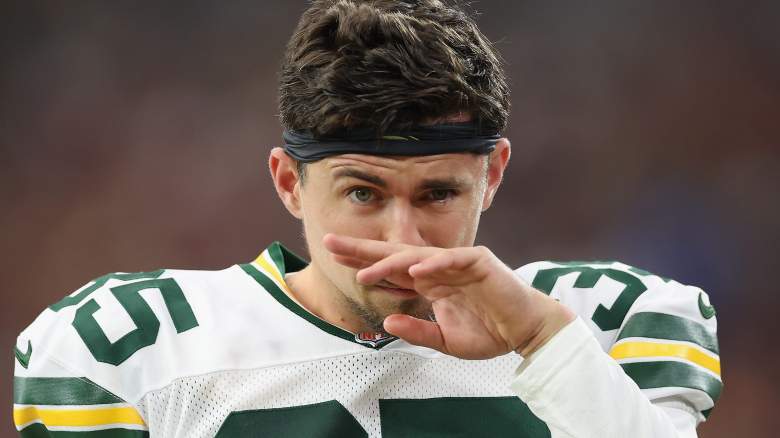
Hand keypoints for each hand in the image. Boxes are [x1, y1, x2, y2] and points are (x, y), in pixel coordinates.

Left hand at [323, 234, 574, 358]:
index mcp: (429, 282)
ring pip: (418, 256)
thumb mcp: (445, 342)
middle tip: (330, 241)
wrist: (526, 331)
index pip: (390, 270)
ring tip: (364, 270)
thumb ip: (417, 332)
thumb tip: (386, 322)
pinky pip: (453, 260)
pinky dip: (435, 264)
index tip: (334, 259)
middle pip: (394, 254)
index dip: (364, 263)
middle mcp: (438, 268)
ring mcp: (457, 262)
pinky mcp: (479, 262)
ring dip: (390, 263)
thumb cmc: (490, 332)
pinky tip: (415, 270)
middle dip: (362, 249)